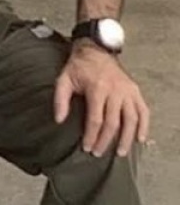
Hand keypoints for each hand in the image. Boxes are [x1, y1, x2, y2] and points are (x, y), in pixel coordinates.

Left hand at [54, 41, 150, 157]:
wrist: (96, 50)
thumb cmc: (78, 67)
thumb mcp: (63, 80)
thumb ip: (60, 100)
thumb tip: (59, 120)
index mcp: (97, 88)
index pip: (96, 119)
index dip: (92, 136)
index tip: (87, 148)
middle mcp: (116, 91)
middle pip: (113, 122)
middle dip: (106, 141)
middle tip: (99, 154)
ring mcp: (128, 91)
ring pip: (132, 119)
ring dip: (127, 138)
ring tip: (121, 152)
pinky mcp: (135, 91)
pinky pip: (143, 111)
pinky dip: (144, 125)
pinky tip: (140, 138)